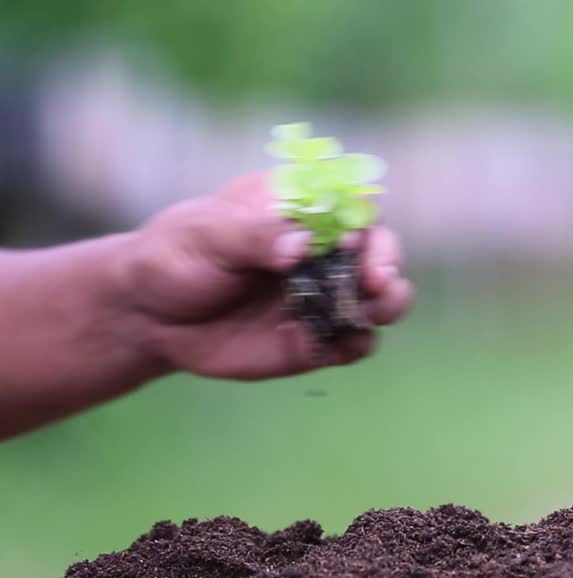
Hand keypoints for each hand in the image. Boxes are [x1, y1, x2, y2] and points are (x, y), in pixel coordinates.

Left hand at [121, 172, 414, 379]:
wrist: (148, 318)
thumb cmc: (174, 257)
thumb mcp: (204, 236)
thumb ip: (253, 236)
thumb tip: (300, 245)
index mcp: (300, 208)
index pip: (352, 201)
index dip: (364, 218)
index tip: (353, 238)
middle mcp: (325, 250)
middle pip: (380, 249)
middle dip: (386, 263)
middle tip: (374, 282)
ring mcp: (326, 296)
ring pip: (381, 298)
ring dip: (388, 304)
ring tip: (371, 311)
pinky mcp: (318, 339)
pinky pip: (355, 342)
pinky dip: (358, 343)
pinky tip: (341, 345)